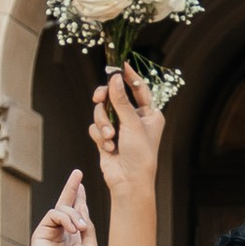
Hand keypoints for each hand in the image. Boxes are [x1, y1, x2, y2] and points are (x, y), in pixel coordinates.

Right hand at [28, 166, 97, 245]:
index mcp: (76, 236)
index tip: (82, 186)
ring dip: (75, 215)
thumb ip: (88, 227)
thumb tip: (82, 208)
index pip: (78, 213)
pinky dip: (65, 218)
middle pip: (67, 204)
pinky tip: (72, 229)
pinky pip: (54, 214)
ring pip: (63, 208)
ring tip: (80, 229)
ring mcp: (51, 231)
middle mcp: (63, 231)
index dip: (80, 199)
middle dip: (72, 188)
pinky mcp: (41, 232)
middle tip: (77, 173)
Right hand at [87, 65, 164, 203]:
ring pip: (101, 112)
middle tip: (99, 97)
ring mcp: (119, 128)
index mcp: (149, 114)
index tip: (119, 64)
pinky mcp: (106, 137)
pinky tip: (108, 148)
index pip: (138, 89)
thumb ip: (121, 100)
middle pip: (114, 96)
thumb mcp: (132, 124)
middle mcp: (134, 118)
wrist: (129, 181)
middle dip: (105, 100)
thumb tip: (114, 78)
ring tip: (110, 138)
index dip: (128, 76)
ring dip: (103, 124)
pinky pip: (95, 127)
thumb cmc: (140, 154)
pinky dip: (99, 136)